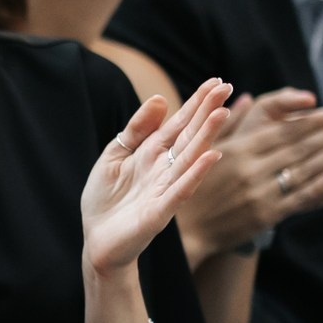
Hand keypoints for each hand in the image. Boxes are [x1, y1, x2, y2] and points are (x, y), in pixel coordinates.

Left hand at [83, 79, 230, 277]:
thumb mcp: (115, 155)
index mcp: (153, 153)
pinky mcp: (160, 212)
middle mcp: (165, 168)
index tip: (215, 81)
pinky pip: (180, 190)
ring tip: (221, 113)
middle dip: (207, 112)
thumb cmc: (106, 199)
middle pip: (190, 135)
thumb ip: (136, 130)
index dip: (196, 103)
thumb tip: (160, 99)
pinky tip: (211, 156)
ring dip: (206, 136)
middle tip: (225, 86)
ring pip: (190, 158)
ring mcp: (165, 189)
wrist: (96, 240)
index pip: (179, 123)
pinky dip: (195, 173)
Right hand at [179, 91, 322, 257]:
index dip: (311, 122)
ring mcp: (258, 193)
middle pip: (297, 148)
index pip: (282, 132)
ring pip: (301, 171)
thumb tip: (244, 97)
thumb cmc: (192, 186)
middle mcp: (249, 169)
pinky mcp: (265, 215)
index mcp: (236, 150)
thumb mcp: (200, 149)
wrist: (185, 232)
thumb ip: (225, 122)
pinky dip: (319, 187)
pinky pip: (297, 198)